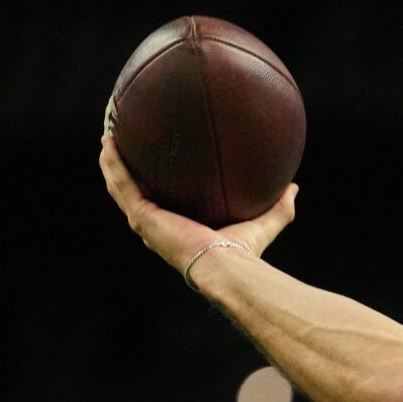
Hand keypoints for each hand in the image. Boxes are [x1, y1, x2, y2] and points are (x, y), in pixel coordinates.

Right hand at [98, 131, 298, 278]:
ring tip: (108, 134)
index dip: (152, 184)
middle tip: (121, 141)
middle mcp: (157, 228)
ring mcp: (147, 224)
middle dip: (124, 167)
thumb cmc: (245, 254)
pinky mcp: (143, 218)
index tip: (152, 163)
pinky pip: (121, 184)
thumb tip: (294, 188)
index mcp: (178, 229)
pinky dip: (113, 163)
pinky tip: (109, 142)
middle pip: (132, 192)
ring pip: (119, 186)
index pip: (159, 204)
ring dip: (111, 160)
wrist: (228, 267)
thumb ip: (279, 207)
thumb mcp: (264, 223)